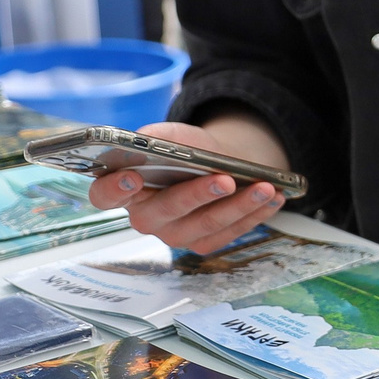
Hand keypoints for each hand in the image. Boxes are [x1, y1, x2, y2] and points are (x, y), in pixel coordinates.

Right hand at [87, 117, 287, 253]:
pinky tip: (274, 198)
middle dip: (196, 195)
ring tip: (265, 187)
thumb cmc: (186, 150)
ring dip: (239, 206)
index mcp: (125, 189)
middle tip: (225, 180)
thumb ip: (155, 139)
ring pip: (205, 225)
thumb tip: (147, 143)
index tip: (133, 175)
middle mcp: (146, 217)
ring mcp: (175, 234)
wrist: (218, 164)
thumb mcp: (172, 135)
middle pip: (164, 212)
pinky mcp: (204, 243)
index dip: (114, 188)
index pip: (104, 196)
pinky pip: (229, 233)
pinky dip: (254, 214)